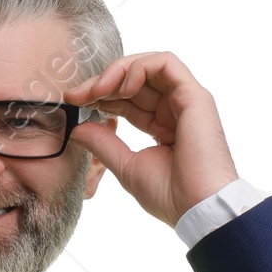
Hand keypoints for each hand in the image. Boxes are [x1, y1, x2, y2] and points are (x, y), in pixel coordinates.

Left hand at [68, 51, 237, 229]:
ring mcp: (185, 100)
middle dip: (102, 82)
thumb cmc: (170, 196)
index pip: (128, 99)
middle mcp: (174, 109)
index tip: (74, 102)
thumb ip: (103, 144)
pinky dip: (139, 68)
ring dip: (118, 71)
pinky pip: (165, 63)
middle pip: (135, 79)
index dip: (100, 95)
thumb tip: (77, 128)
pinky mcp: (194, 95)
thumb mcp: (126, 166)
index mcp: (162, 126)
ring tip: (96, 90)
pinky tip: (122, 88)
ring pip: (148, 65)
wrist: (197, 209)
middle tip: (77, 94)